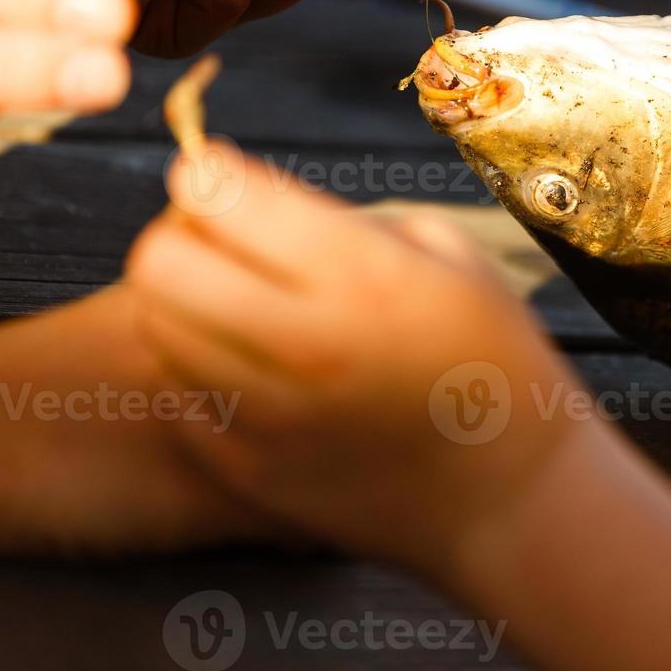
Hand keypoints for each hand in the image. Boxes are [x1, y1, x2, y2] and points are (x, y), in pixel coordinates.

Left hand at [124, 146, 586, 572]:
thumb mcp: (449, 256)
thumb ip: (345, 221)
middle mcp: (307, 347)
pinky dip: (201, 375)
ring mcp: (271, 420)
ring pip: (158, 330)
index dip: (210, 175)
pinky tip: (253, 372)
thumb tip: (247, 200)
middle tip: (220, 245)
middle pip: (158, 263)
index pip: (214, 195)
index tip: (230, 185)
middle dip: (180, 236)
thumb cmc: (492, 356)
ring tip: (237, 309)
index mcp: (363, 277)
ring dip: (183, 305)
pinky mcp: (250, 473)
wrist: (513, 494)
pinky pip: (181, 400)